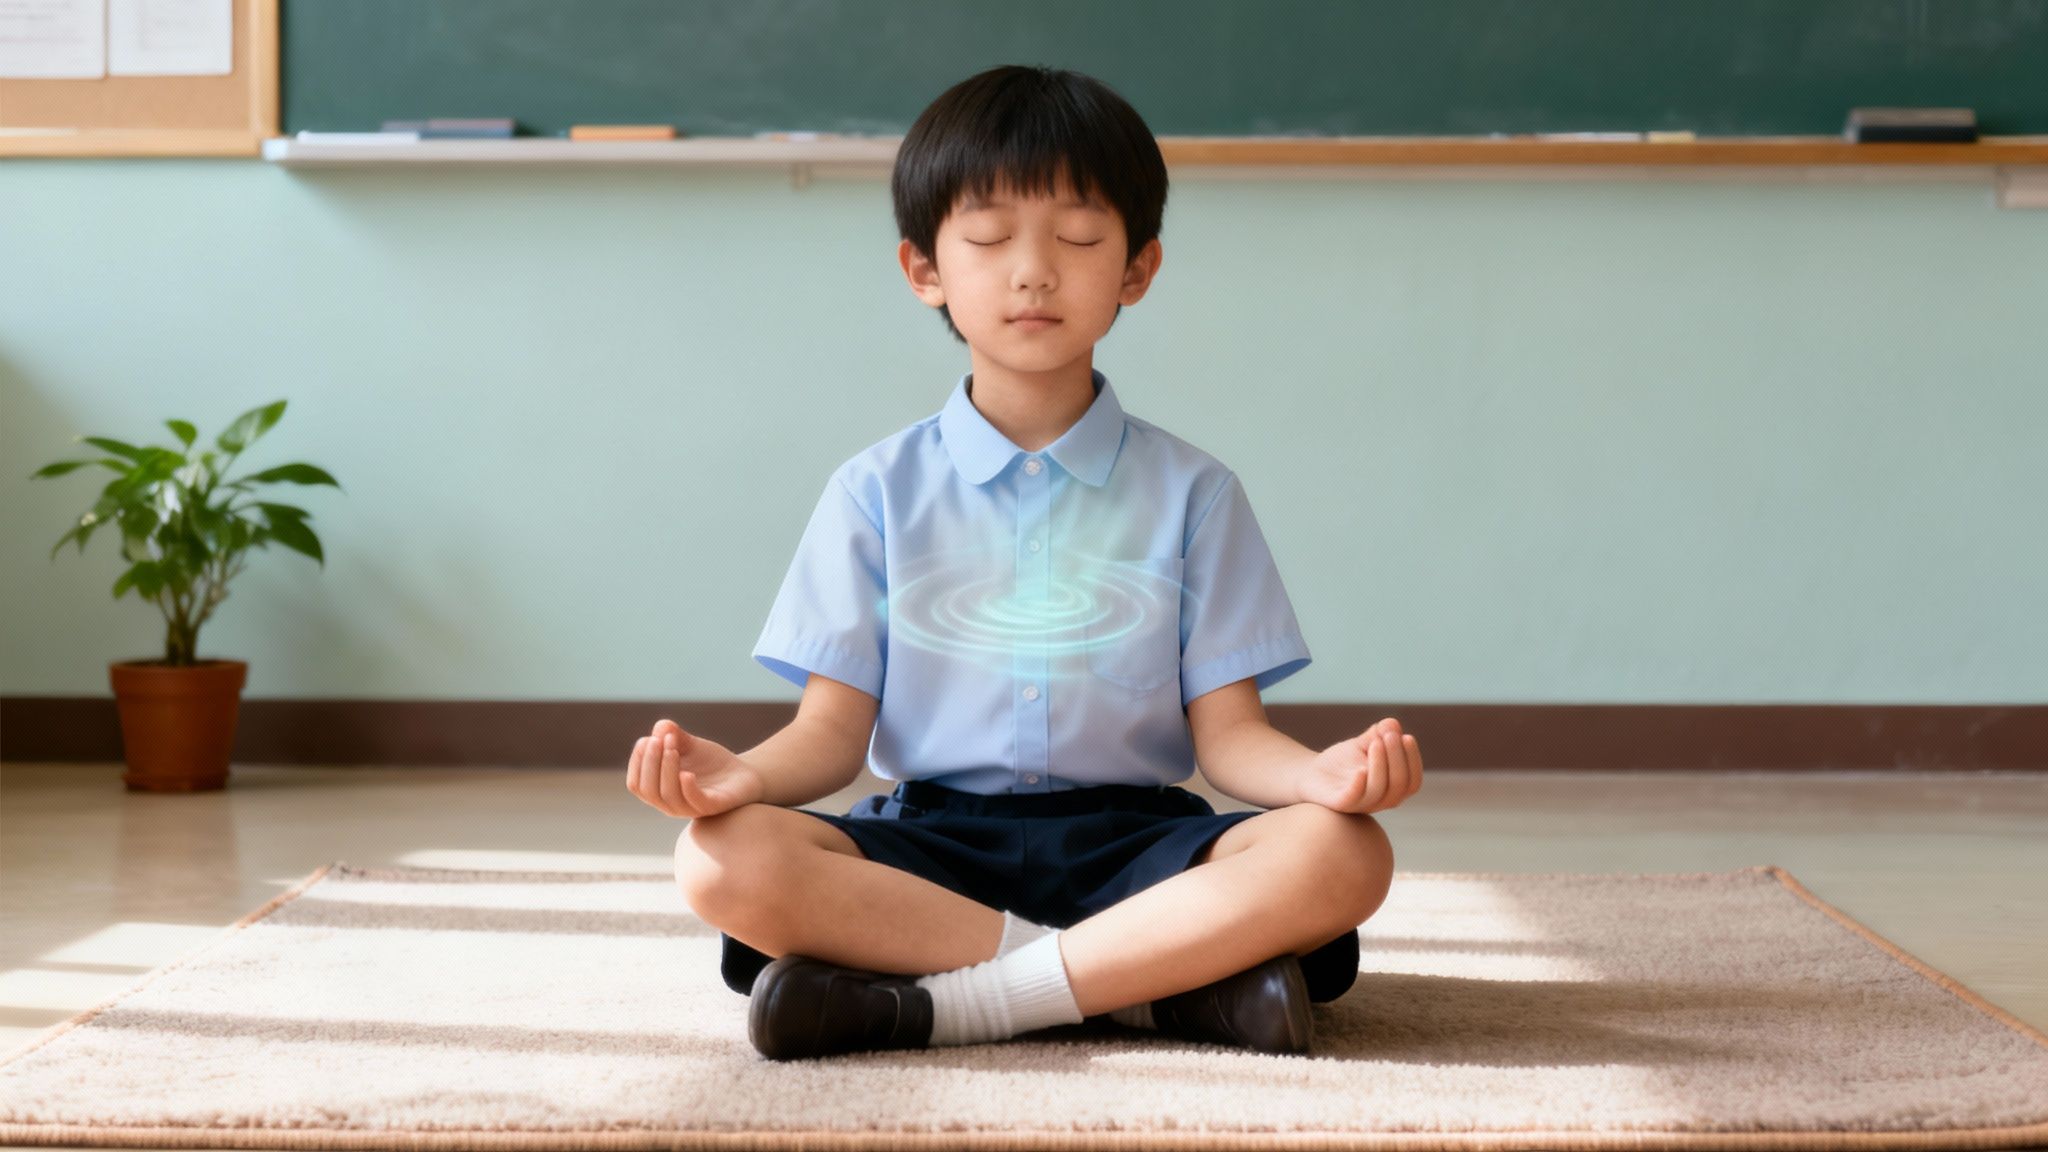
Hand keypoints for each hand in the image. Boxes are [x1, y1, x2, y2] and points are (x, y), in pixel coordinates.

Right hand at [626, 718, 762, 818]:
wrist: (743, 774)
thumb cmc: (710, 763)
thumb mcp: (690, 746)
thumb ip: (674, 735)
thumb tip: (662, 726)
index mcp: (660, 791)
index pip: (636, 784)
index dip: (637, 762)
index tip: (647, 739)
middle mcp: (671, 804)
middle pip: (648, 790)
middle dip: (650, 763)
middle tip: (659, 740)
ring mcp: (691, 808)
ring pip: (668, 796)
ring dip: (667, 769)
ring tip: (673, 747)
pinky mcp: (712, 806)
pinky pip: (695, 802)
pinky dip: (687, 787)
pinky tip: (687, 772)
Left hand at [1298, 717, 1422, 813]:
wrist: (1311, 774)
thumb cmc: (1343, 761)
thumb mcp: (1363, 744)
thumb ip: (1379, 734)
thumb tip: (1392, 724)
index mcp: (1392, 790)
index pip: (1412, 781)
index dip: (1412, 760)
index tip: (1406, 736)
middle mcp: (1381, 801)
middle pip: (1399, 785)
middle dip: (1397, 758)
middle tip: (1389, 735)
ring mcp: (1361, 804)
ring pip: (1379, 791)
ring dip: (1381, 765)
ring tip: (1375, 742)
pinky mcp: (1340, 804)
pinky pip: (1353, 798)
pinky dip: (1359, 784)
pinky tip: (1360, 768)